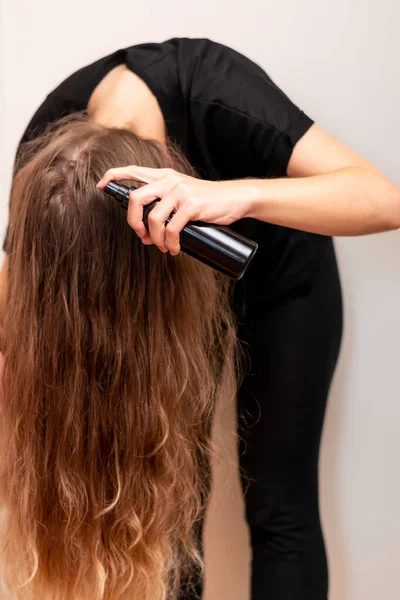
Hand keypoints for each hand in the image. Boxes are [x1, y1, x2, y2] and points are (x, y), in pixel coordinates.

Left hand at [97, 166, 254, 254]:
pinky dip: (170, 243)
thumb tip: (148, 231)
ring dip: (155, 238)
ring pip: (152, 218)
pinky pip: (171, 229)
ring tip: (164, 247)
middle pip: (135, 198)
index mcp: (164, 175)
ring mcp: (180, 191)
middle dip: (133, 222)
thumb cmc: (209, 201)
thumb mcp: (184, 194)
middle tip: (142, 237)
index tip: (101, 185)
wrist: (236, 198)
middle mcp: (169, 180)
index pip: (133, 170)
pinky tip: (174, 249)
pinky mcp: (191, 205)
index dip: (113, 176)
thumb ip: (166, 203)